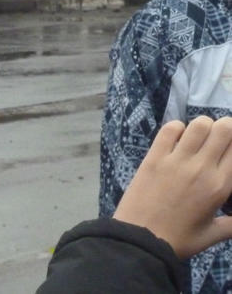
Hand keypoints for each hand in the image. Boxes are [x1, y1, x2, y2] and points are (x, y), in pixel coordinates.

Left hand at [113, 117, 231, 257]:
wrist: (140, 238)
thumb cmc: (178, 239)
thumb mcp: (213, 234)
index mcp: (220, 186)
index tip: (230, 148)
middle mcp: (202, 168)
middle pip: (223, 129)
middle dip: (226, 127)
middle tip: (220, 136)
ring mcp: (176, 160)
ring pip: (198, 125)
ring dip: (203, 125)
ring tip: (200, 135)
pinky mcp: (153, 156)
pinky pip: (169, 129)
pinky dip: (177, 127)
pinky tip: (177, 137)